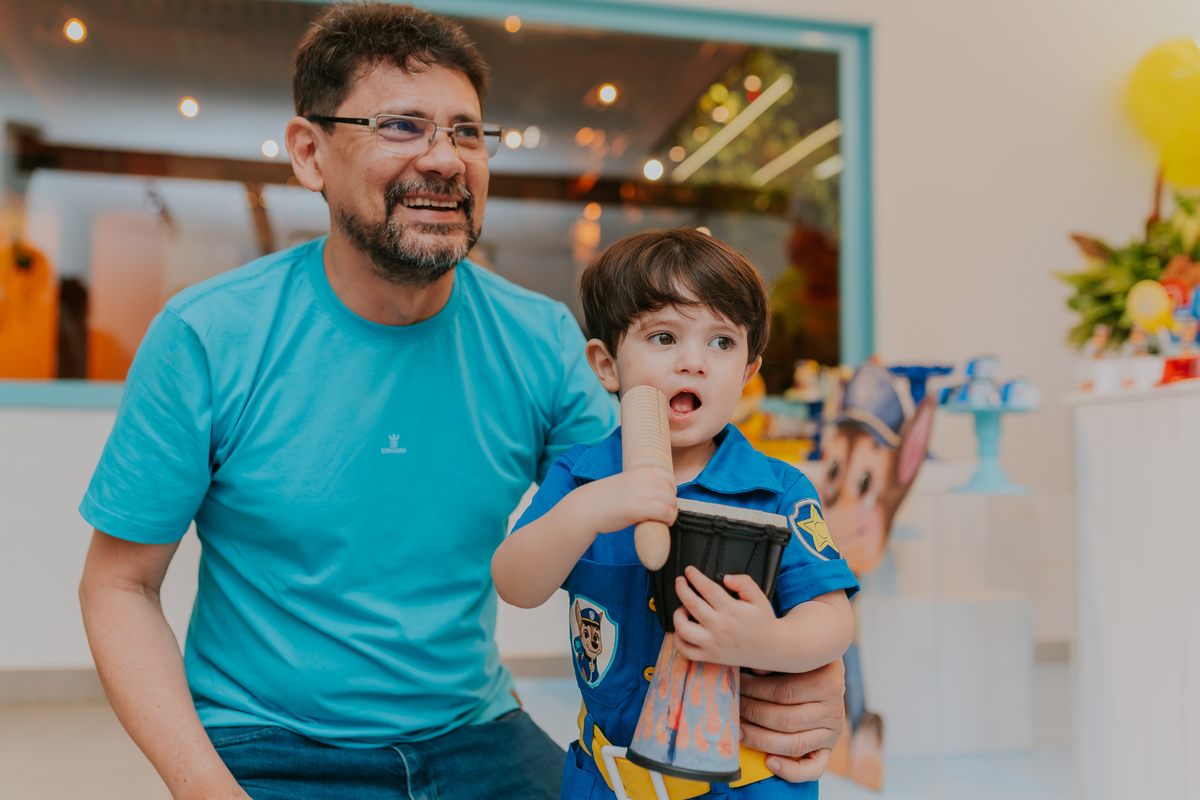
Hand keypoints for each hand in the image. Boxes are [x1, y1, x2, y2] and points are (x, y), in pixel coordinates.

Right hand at [569, 467, 676, 534]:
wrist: (588, 507)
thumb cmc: (606, 498)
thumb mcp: (628, 482)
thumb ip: (644, 485)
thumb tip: (662, 495)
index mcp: (642, 471)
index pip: (670, 479)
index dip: (670, 493)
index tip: (664, 502)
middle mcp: (644, 479)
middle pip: (672, 492)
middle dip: (671, 505)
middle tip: (663, 515)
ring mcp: (642, 492)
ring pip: (671, 503)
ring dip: (671, 513)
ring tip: (663, 520)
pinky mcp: (639, 508)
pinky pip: (665, 512)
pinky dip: (669, 519)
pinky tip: (663, 524)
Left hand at [671, 568, 777, 665]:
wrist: (772, 649)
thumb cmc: (763, 620)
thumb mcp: (759, 597)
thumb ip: (744, 583)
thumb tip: (726, 578)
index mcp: (732, 610)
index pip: (707, 588)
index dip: (695, 576)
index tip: (689, 570)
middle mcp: (720, 627)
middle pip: (691, 604)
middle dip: (681, 589)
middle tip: (679, 581)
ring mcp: (713, 644)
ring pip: (683, 629)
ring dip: (678, 615)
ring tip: (682, 607)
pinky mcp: (710, 656)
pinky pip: (686, 651)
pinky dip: (678, 640)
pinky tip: (681, 629)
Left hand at [738, 659, 846, 782]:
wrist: (825, 670)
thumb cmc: (802, 660)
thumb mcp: (794, 652)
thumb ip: (777, 659)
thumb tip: (754, 669)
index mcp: (829, 681)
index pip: (784, 691)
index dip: (755, 689)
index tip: (735, 684)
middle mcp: (834, 709)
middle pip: (786, 719)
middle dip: (753, 713)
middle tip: (732, 706)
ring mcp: (833, 732)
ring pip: (795, 744)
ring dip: (761, 740)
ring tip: (738, 732)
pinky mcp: (828, 749)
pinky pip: (814, 768)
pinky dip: (791, 771)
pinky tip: (769, 762)